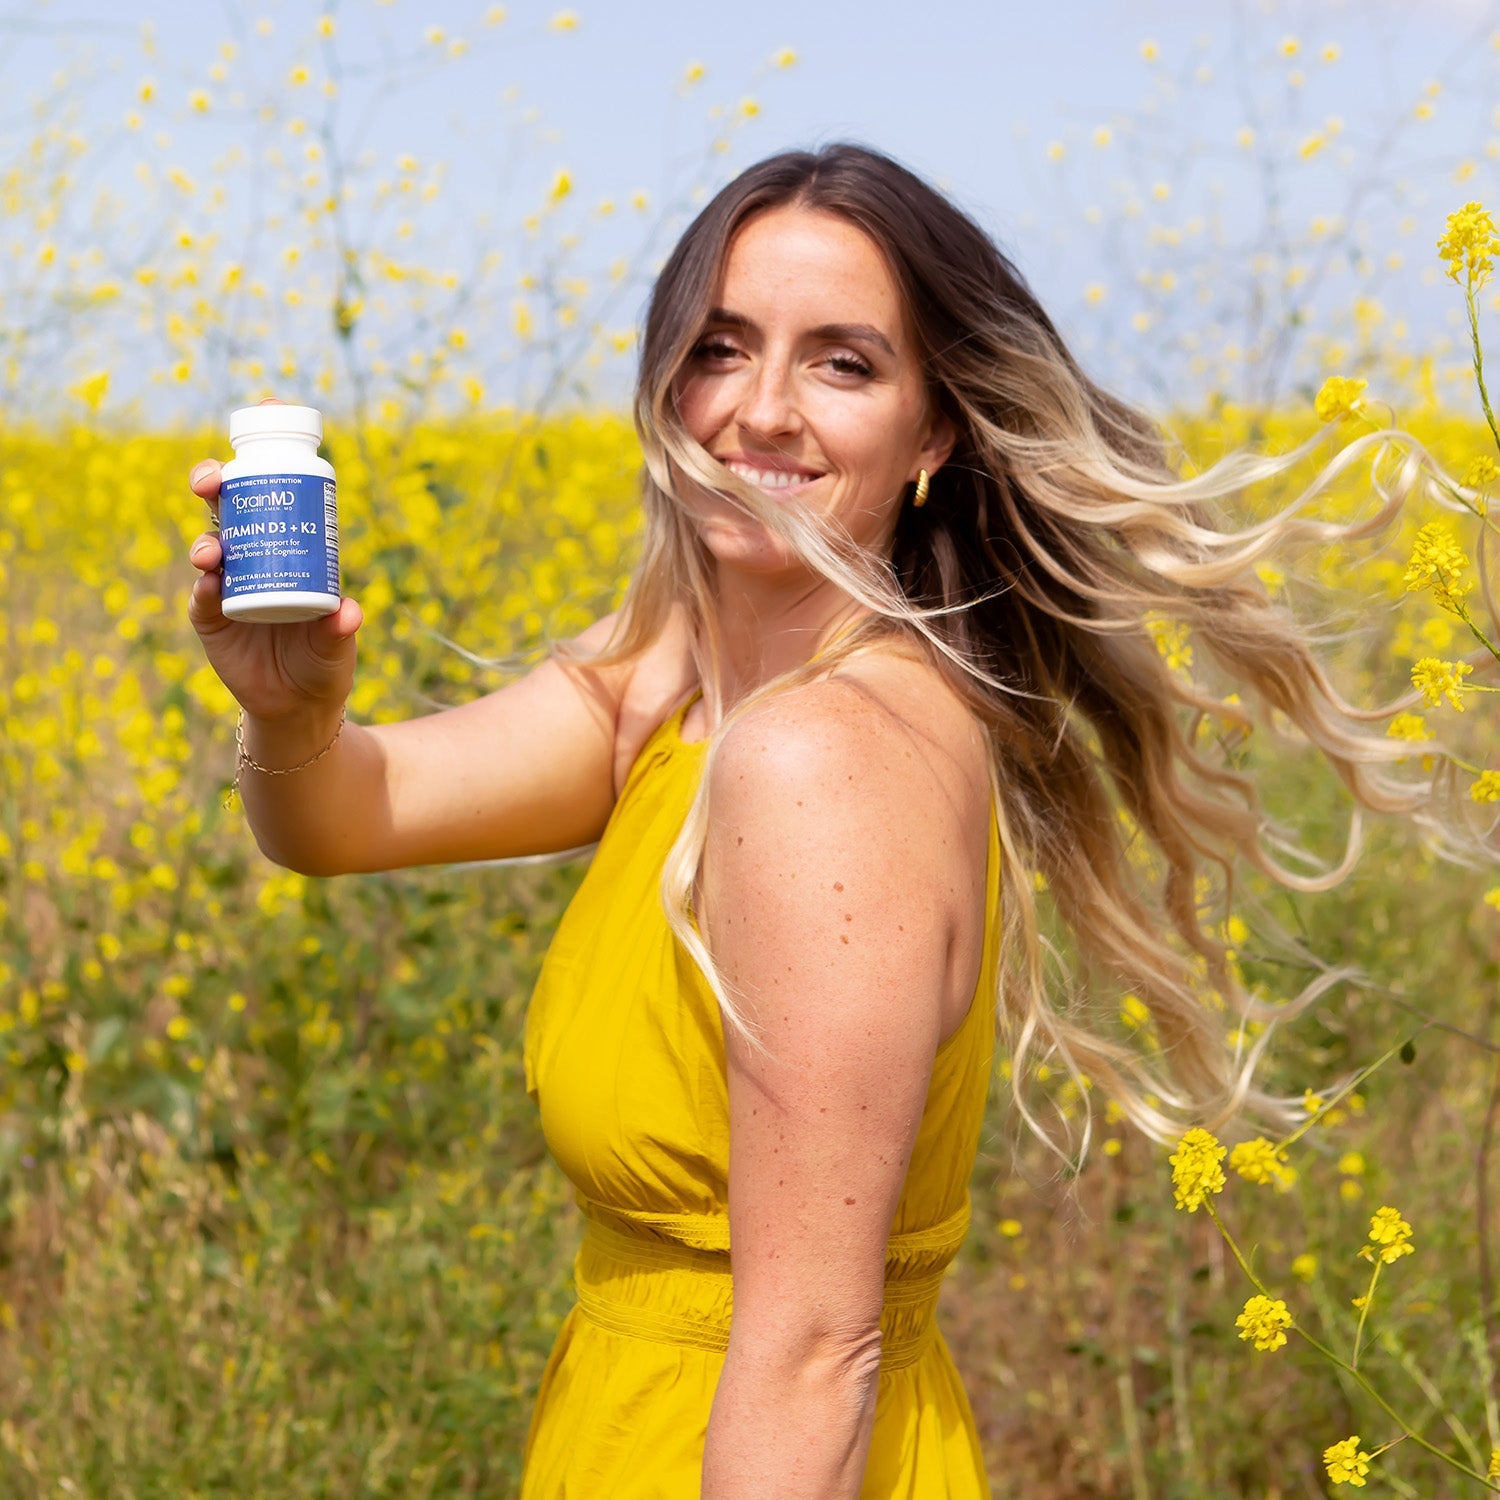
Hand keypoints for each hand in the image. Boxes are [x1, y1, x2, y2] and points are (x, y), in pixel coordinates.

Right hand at [186, 441, 362, 724]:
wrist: (300, 707)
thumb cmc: (325, 662)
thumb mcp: (338, 645)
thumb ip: (341, 630)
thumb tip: (349, 612)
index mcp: (289, 546)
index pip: (275, 492)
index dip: (265, 456)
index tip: (263, 415)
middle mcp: (254, 555)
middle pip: (228, 506)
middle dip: (215, 482)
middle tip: (214, 478)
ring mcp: (228, 583)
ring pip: (209, 544)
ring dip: (206, 538)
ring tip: (213, 549)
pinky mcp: (210, 616)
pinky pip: (202, 595)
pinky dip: (205, 586)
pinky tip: (210, 582)